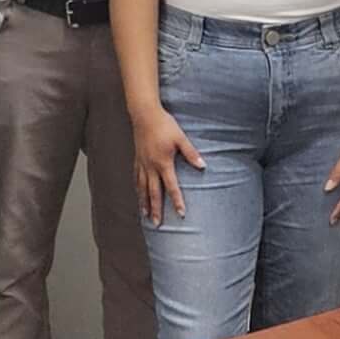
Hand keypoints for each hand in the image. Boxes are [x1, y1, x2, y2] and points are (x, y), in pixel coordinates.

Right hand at [134, 105, 201, 224]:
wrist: (144, 114)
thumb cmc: (164, 125)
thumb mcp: (181, 138)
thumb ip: (191, 154)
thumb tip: (203, 166)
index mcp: (163, 163)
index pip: (172, 186)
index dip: (177, 201)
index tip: (181, 214)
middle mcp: (151, 166)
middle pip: (154, 192)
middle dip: (156, 209)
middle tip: (157, 224)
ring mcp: (142, 164)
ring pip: (142, 188)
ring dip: (144, 203)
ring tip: (145, 215)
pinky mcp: (137, 159)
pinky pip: (137, 178)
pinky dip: (137, 189)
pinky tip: (138, 195)